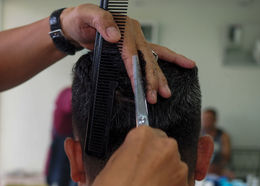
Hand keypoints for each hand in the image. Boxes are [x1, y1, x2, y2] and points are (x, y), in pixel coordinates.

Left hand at [61, 4, 195, 103]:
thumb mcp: (86, 16)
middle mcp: (133, 33)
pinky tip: (183, 65)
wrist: (76, 25)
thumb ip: (101, 23)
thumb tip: (115, 36)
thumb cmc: (80, 21)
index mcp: (124, 26)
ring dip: (159, 77)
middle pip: (146, 58)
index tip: (137, 84)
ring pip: (152, 59)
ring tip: (166, 92)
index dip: (135, 69)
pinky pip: (154, 54)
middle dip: (151, 79)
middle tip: (154, 96)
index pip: (132, 51)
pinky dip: (169, 60)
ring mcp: (135, 40)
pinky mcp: (134, 47)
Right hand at [86, 126, 188, 185]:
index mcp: (144, 136)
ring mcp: (178, 169)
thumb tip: (136, 157)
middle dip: (159, 163)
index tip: (141, 161)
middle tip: (144, 179)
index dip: (146, 151)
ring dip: (166, 180)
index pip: (152, 135)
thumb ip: (130, 153)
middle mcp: (166, 148)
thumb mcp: (112, 160)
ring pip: (175, 172)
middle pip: (167, 151)